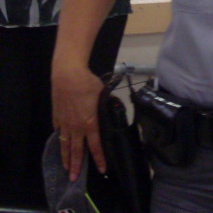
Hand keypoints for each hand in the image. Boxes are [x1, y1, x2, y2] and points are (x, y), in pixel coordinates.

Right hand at [51, 65, 106, 179]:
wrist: (68, 76)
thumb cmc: (88, 84)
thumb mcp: (103, 95)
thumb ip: (107, 107)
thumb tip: (113, 111)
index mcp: (90, 123)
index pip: (95, 146)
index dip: (99, 159)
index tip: (102, 169)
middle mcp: (76, 127)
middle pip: (76, 151)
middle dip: (76, 166)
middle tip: (75, 179)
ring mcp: (64, 123)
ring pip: (64, 145)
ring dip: (65, 158)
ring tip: (66, 169)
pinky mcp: (57, 118)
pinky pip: (59, 133)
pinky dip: (60, 142)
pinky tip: (61, 146)